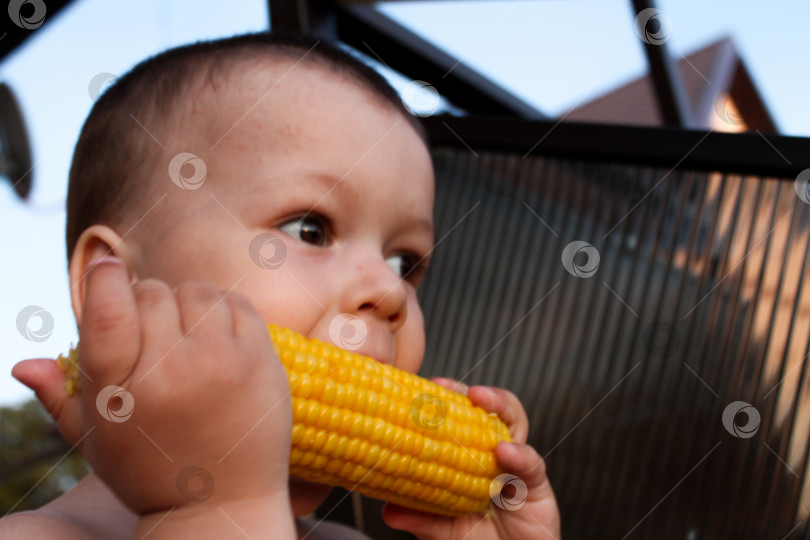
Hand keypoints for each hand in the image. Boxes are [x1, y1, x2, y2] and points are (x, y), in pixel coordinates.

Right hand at [13, 257, 294, 537]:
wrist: (221, 503)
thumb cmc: (151, 470)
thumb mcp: (96, 441)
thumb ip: (60, 397)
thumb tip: (24, 363)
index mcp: (122, 388)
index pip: (107, 309)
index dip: (105, 278)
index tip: (108, 269)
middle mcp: (171, 370)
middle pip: (152, 293)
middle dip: (148, 302)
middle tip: (155, 331)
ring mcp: (221, 362)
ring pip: (197, 292)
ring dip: (187, 303)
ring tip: (187, 334)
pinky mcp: (260, 361)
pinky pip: (238, 304)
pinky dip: (224, 310)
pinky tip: (218, 336)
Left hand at [381, 378, 560, 539]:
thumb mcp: (446, 531)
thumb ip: (423, 520)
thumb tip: (389, 511)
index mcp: (467, 456)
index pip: (459, 417)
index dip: (447, 398)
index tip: (430, 385)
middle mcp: (492, 454)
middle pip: (491, 409)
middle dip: (479, 392)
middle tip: (463, 387)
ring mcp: (516, 466)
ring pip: (515, 422)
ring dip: (499, 405)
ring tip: (481, 398)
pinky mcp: (538, 486)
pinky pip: (532, 464)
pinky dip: (519, 454)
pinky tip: (505, 451)